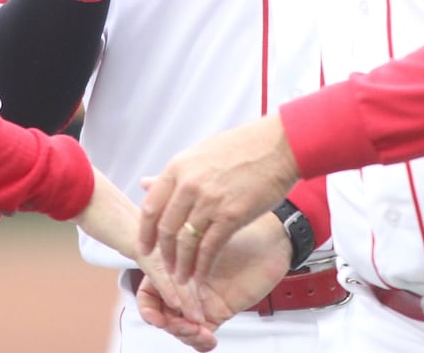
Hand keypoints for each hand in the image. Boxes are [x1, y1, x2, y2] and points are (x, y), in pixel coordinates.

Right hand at [136, 212, 290, 341]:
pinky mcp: (220, 310)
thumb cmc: (238, 220)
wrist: (274, 236)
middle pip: (162, 311)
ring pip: (180, 326)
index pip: (150, 289)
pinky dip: (200, 338)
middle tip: (162, 320)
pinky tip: (205, 336)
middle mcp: (185, 284)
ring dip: (181, 331)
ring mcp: (201, 299)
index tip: (147, 301)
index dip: (147, 298)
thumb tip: (144, 183)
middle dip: (160, 318)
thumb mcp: (201, 211)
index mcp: (174, 263)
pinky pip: (203, 333)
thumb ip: (173, 203)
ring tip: (187, 328)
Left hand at [138, 115, 298, 282]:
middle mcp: (189, 185)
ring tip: (182, 278)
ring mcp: (209, 201)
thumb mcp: (200, 153)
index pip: (151, 207)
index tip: (145, 246)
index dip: (145, 232)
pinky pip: (210, 248)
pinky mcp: (231, 216)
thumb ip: (174, 174)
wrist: (279, 146)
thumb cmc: (243, 146)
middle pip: (166, 229)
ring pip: (186, 242)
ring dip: (182, 265)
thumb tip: (145, 184)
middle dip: (164, 253)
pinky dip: (203, 266)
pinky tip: (201, 275)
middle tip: (165, 267)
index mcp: (178, 167)